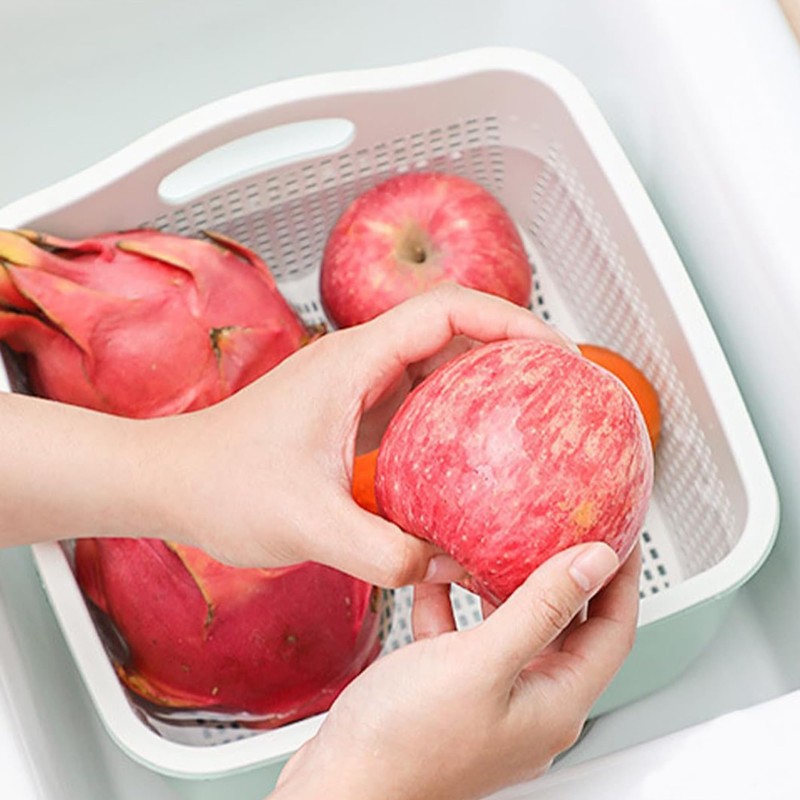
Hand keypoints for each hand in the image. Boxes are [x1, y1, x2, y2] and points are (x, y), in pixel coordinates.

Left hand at [141, 285, 572, 586]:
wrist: (171, 482)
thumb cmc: (219, 483)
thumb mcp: (308, 524)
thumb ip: (381, 551)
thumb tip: (443, 564)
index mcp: (354, 361)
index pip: (450, 312)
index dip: (512, 321)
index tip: (557, 353)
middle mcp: (359, 364)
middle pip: (454, 331)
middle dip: (513, 348)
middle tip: (561, 385)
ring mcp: (357, 390)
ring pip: (438, 368)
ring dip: (487, 383)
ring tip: (534, 416)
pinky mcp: (352, 418)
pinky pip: (419, 407)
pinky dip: (456, 422)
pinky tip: (476, 460)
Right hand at [271, 541, 639, 799]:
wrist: (339, 787)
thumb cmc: (403, 742)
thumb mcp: (480, 661)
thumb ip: (541, 608)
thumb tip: (594, 562)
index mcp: (554, 705)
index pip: (612, 631)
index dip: (620, 579)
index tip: (618, 533)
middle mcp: (531, 707)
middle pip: (567, 629)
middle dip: (565, 576)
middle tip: (562, 528)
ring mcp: (492, 703)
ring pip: (515, 631)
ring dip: (505, 587)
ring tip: (498, 544)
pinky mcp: (454, 697)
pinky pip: (467, 641)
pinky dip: (457, 607)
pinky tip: (437, 579)